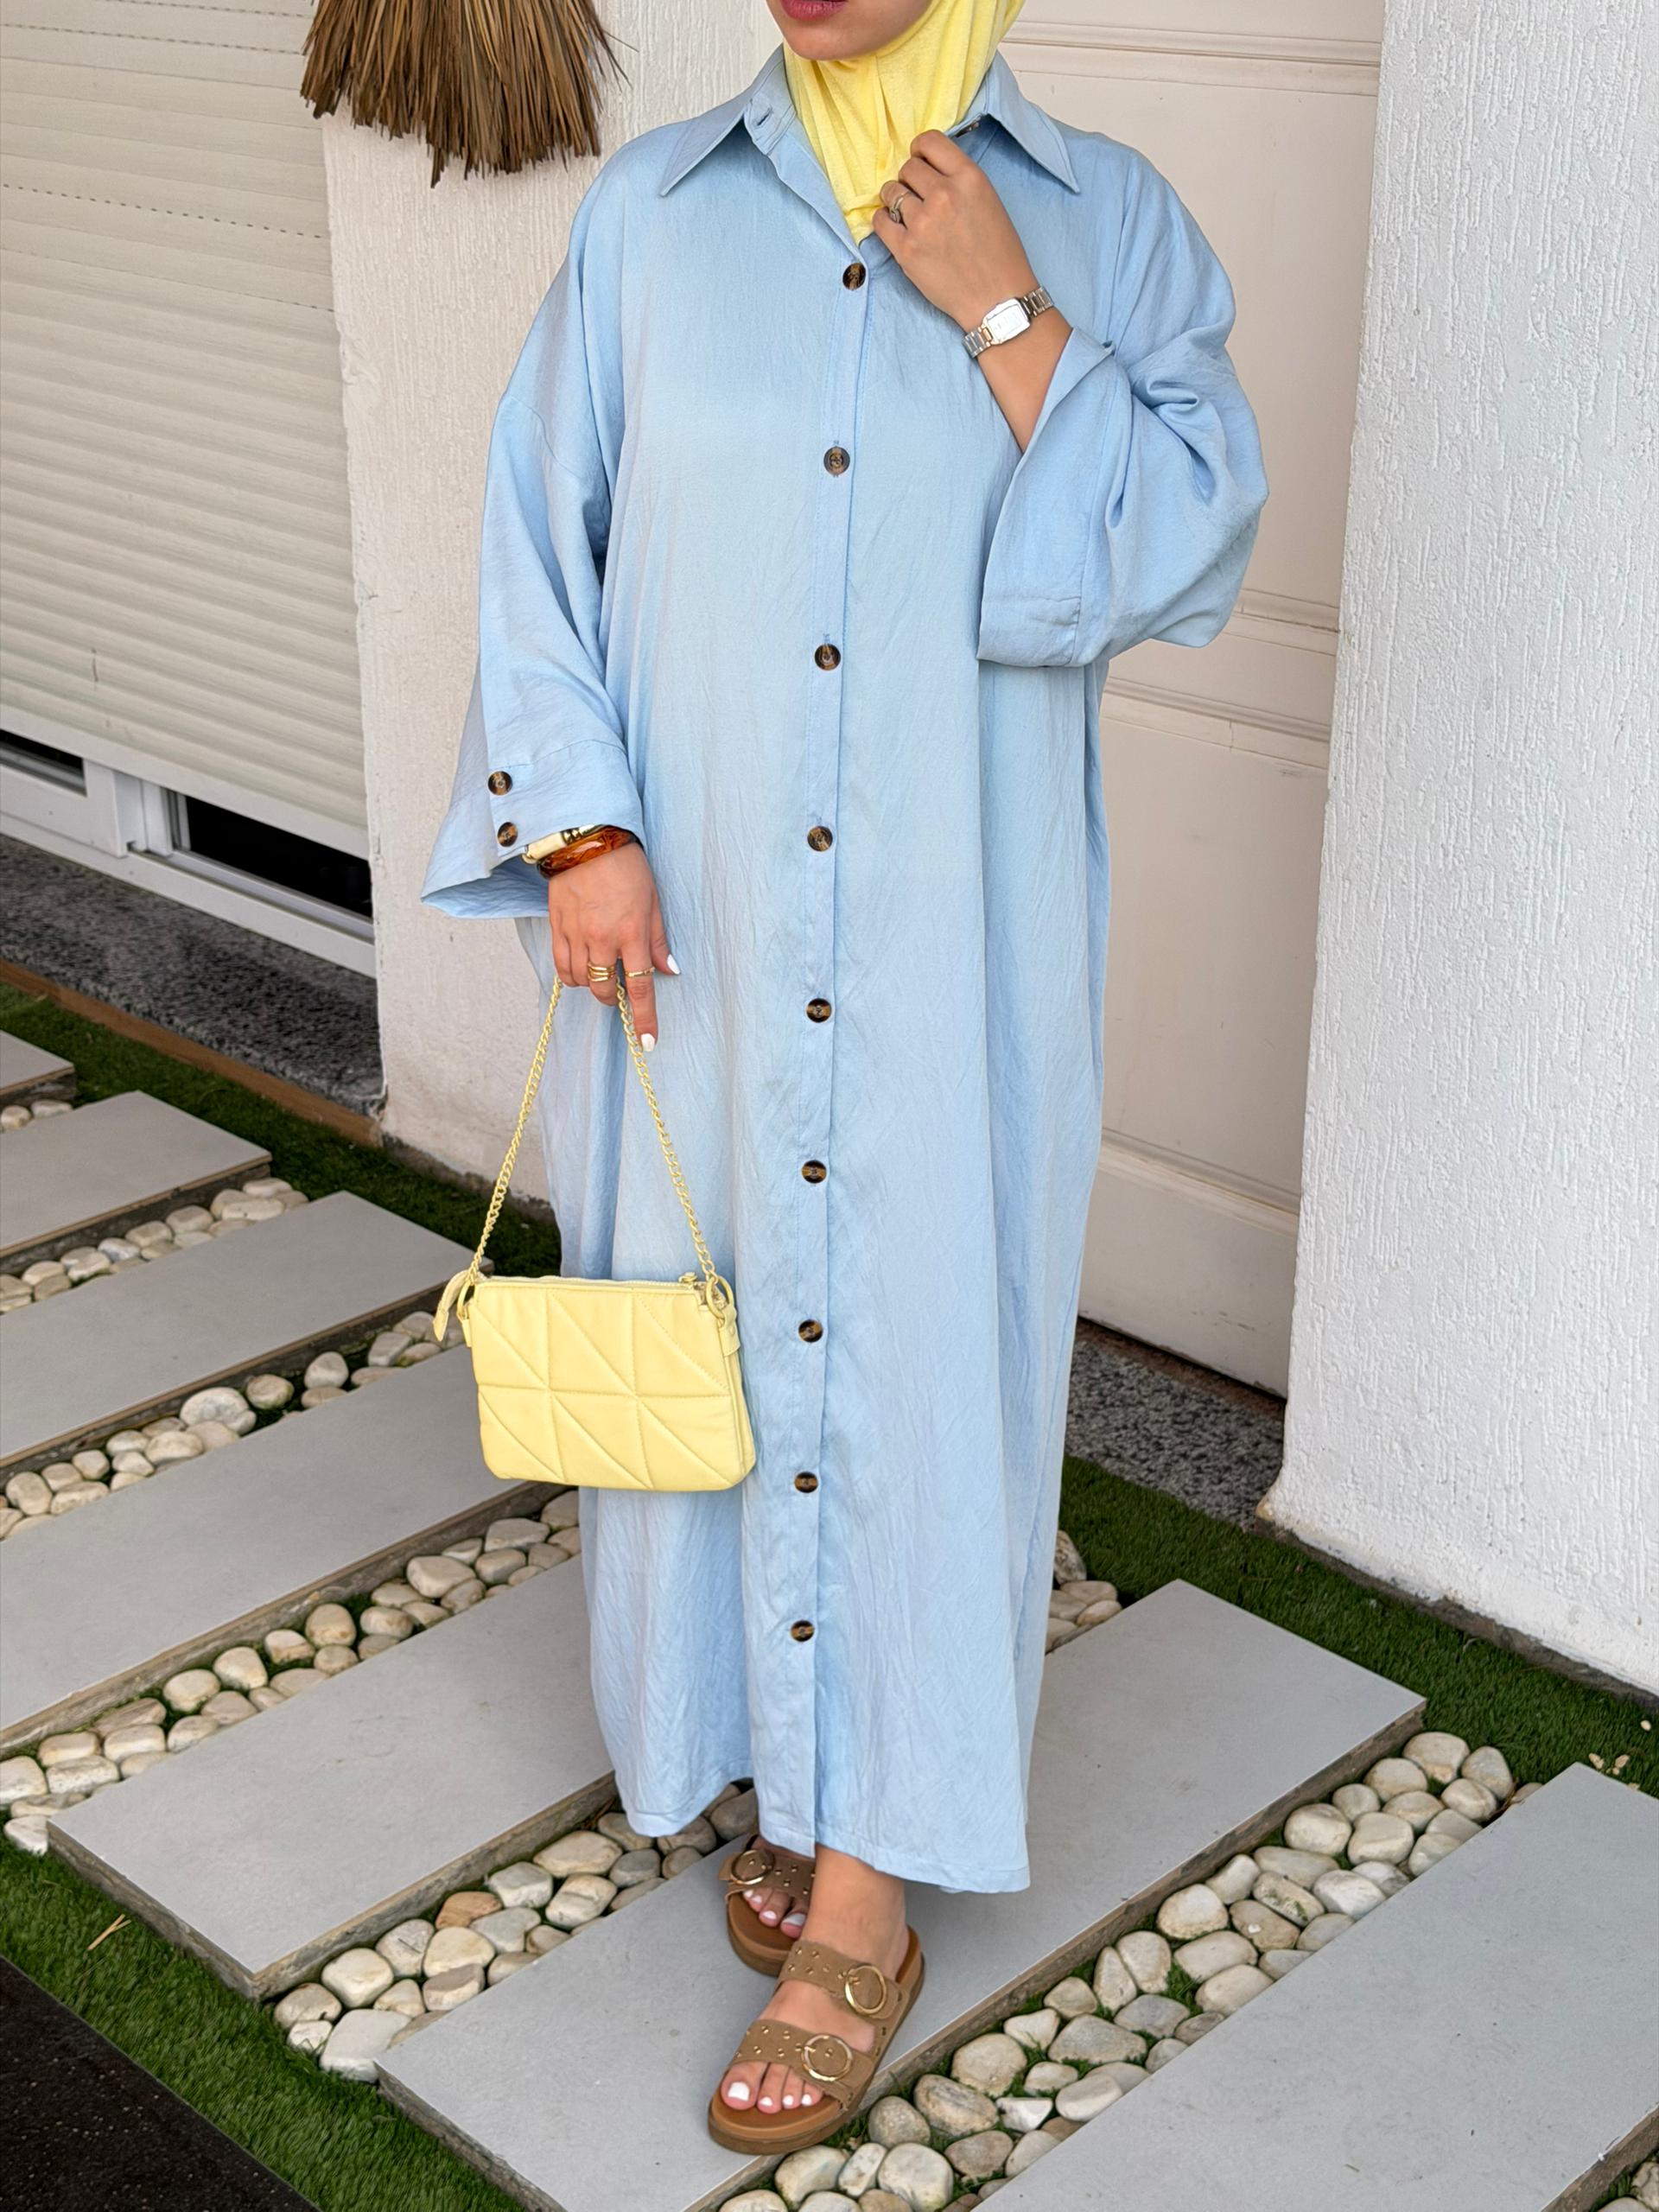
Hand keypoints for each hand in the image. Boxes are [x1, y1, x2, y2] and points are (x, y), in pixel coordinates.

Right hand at [547, 840, 674, 1047]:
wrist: (586, 839)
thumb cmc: (626, 867)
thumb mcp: (653, 901)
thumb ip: (658, 940)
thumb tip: (668, 971)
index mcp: (632, 932)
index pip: (641, 986)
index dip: (644, 1018)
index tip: (646, 1041)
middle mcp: (602, 938)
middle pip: (605, 989)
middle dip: (615, 999)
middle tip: (620, 991)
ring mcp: (576, 934)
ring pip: (581, 981)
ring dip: (593, 985)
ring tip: (600, 972)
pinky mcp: (557, 927)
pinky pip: (561, 966)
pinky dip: (572, 975)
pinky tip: (580, 967)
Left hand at [872, 131, 1071, 449]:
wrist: (997, 299)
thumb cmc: (999, 254)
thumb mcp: (989, 201)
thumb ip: (959, 181)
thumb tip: (927, 171)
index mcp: (969, 178)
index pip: (929, 141)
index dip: (920, 151)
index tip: (921, 164)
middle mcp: (943, 195)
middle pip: (907, 168)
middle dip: (910, 180)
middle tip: (919, 199)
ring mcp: (922, 222)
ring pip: (891, 192)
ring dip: (896, 201)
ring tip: (910, 218)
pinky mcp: (906, 250)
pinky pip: (879, 221)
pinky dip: (884, 223)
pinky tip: (897, 231)